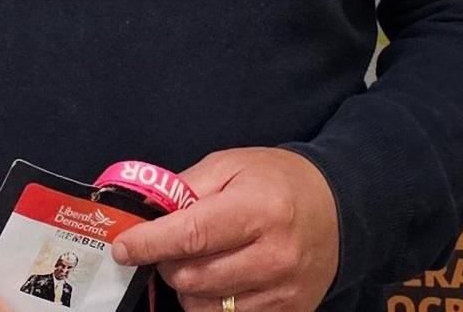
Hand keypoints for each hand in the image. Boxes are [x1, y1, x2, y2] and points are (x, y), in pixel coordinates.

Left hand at [109, 148, 338, 311]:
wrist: (339, 209)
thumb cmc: (278, 182)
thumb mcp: (232, 165)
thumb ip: (186, 188)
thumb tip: (143, 214)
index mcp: (258, 208)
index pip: (189, 235)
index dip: (148, 244)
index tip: (123, 247)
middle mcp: (274, 254)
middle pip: (191, 277)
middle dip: (168, 262)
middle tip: (172, 246)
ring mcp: (282, 290)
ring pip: (204, 307)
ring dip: (188, 287)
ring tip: (201, 261)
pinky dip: (212, 304)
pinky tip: (222, 280)